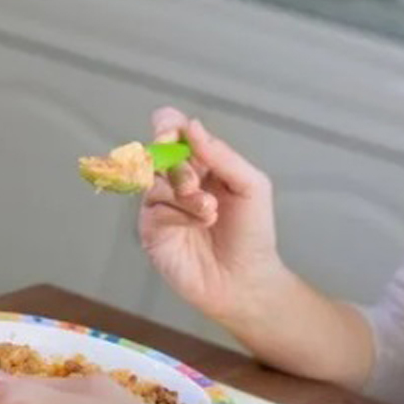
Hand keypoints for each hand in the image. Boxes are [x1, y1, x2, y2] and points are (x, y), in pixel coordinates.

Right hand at [139, 107, 283, 322]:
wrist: (246, 279)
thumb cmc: (252, 232)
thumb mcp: (250, 185)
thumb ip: (222, 155)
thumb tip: (192, 126)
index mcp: (199, 162)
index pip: (171, 129)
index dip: (167, 124)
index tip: (171, 131)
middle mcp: (175, 179)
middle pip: (156, 152)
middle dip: (177, 166)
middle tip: (195, 184)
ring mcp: (160, 204)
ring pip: (154, 181)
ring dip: (184, 193)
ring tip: (210, 212)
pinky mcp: (151, 229)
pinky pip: (154, 209)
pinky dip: (178, 214)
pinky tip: (201, 225)